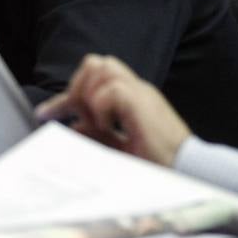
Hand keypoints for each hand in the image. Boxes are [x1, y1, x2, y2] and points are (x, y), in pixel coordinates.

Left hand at [34, 54, 189, 166]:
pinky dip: (102, 108)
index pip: (94, 78)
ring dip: (90, 96)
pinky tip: (111, 127)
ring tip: (100, 123)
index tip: (46, 113)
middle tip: (77, 116)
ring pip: (101, 67)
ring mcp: (141, 94)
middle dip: (77, 88)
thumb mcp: (121, 149)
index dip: (67, 95)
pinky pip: (112, 90)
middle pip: (95, 63)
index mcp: (133, 98)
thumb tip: (74, 125)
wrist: (191, 173)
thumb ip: (100, 136)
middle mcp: (137, 90)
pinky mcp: (143, 103)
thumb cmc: (162, 165)